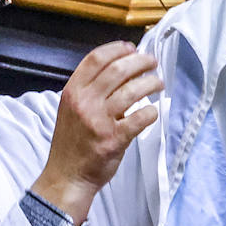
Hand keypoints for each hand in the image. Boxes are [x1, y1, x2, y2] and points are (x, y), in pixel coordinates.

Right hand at [32, 42, 161, 225]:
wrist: (67, 176)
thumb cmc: (72, 142)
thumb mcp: (72, 109)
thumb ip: (91, 90)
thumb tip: (123, 68)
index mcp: (73, 91)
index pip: (96, 58)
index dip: (117, 49)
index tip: (132, 48)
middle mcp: (84, 102)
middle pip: (118, 70)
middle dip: (141, 62)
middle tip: (152, 63)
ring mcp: (99, 120)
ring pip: (132, 91)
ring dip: (151, 83)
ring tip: (158, 83)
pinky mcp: (113, 139)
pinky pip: (140, 118)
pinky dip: (151, 112)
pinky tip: (154, 111)